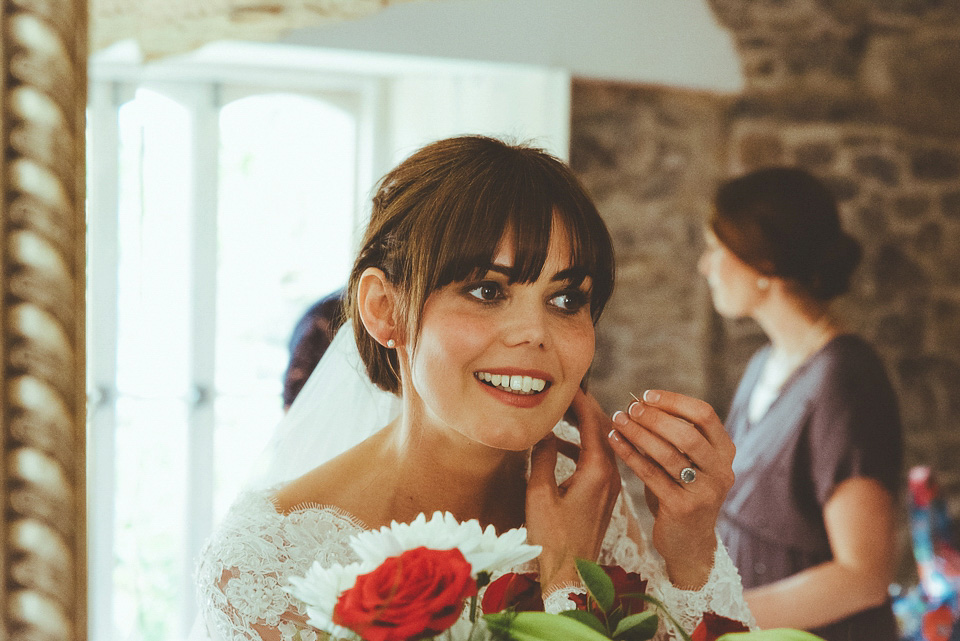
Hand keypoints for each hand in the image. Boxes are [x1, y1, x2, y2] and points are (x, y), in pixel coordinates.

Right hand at [525, 389, 620, 591]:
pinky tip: (559, 444)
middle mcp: (610, 475)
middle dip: (584, 406)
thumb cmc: (552, 538)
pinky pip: (597, 460)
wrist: (572, 576)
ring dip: (583, 425)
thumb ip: (542, 457)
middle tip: (563, 388)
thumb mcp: (540, 494)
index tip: (564, 382)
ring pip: (601, 444)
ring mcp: (610, 486)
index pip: (593, 421)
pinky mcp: (604, 496)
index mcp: (597, 470)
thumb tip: (543, 430)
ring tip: (559, 410)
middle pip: (603, 428)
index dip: (578, 399)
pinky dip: (581, 446)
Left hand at [608, 390, 734, 588]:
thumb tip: (638, 403)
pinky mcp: (682, 508)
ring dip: (638, 433)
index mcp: (725, 452)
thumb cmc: (682, 493)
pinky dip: (630, 454)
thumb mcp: (688, 463)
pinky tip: (614, 441)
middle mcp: (721, 471)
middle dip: (655, 417)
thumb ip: (673, 436)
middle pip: (687, 433)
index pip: (705, 414)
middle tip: (629, 409)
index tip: (646, 395)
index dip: (675, 401)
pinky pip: (651, 474)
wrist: (689, 544)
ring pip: (668, 454)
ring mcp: (704, 491)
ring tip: (617, 420)